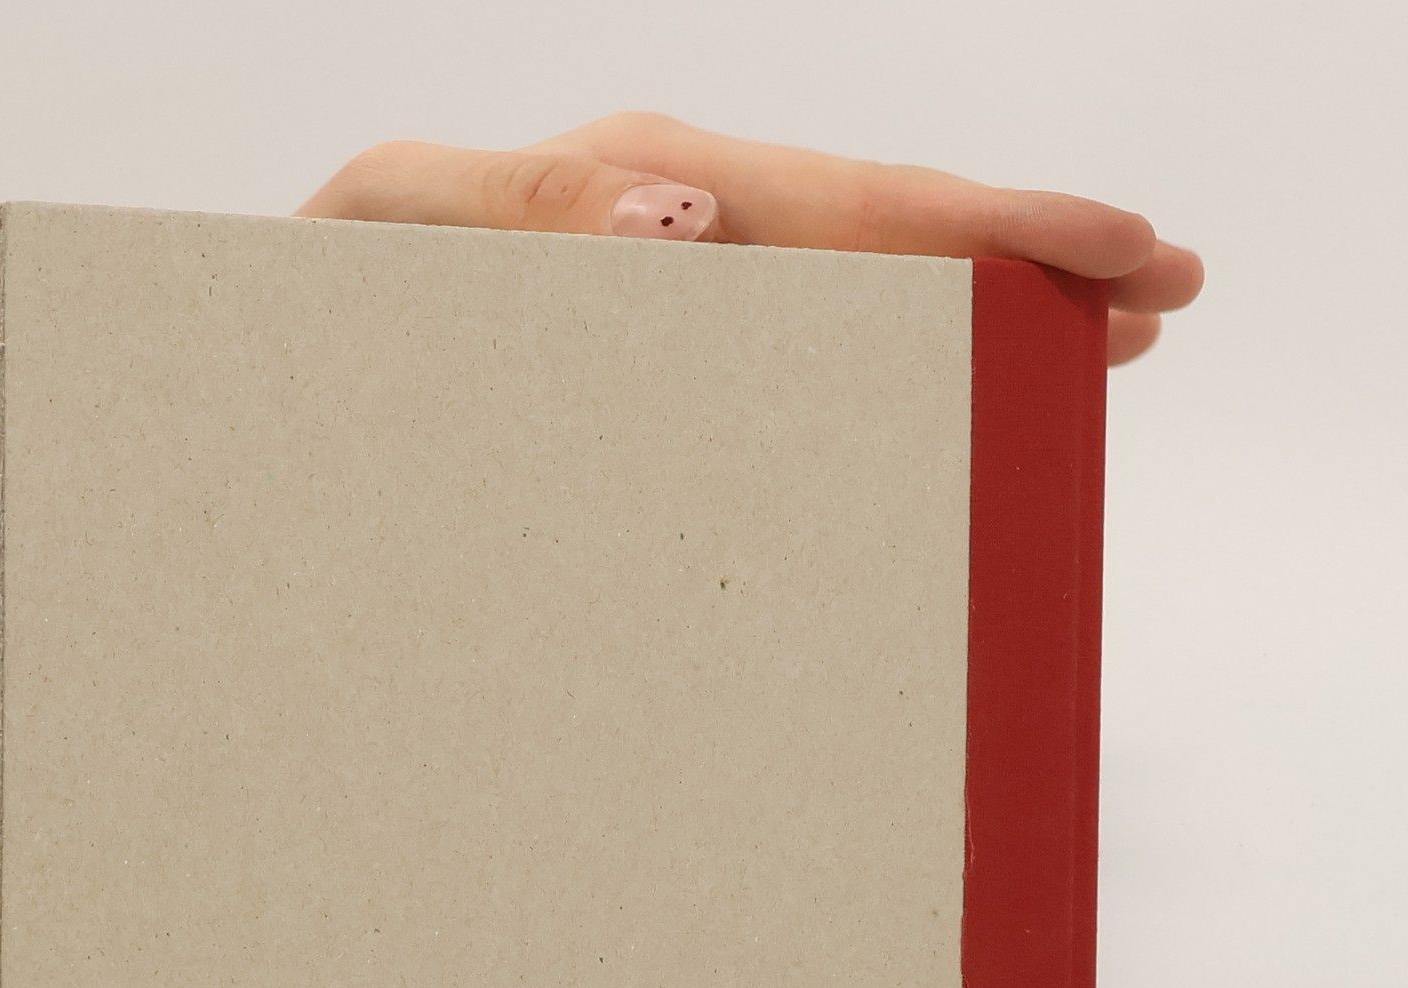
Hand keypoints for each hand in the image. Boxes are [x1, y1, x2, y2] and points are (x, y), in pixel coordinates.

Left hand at [299, 112, 1200, 366]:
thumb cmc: (304, 319)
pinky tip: (949, 358)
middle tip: (1158, 294)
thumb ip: (516, 218)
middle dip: (1021, 257)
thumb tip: (675, 217)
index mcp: (612, 195)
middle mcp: (648, 219)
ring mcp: (650, 273)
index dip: (986, 232)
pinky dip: (880, 340)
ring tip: (1099, 331)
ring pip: (846, 276)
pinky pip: (782, 324)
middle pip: (870, 228)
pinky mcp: (632, 331)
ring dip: (978, 297)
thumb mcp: (389, 252)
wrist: (249, 371)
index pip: (836, 201)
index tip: (1111, 266)